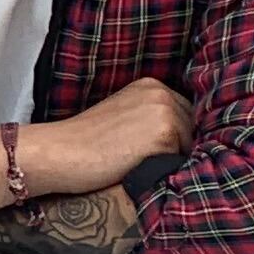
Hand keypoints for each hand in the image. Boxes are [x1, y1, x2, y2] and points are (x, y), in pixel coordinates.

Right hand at [30, 76, 194, 193]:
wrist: (60, 152)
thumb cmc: (85, 142)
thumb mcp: (122, 115)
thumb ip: (149, 116)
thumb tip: (183, 138)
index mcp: (150, 85)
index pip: (185, 113)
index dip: (175, 135)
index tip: (151, 149)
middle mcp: (161, 93)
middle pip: (192, 128)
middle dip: (177, 146)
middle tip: (144, 160)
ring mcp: (164, 112)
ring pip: (190, 145)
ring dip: (173, 158)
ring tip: (140, 164)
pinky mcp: (164, 135)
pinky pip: (181, 159)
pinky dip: (166, 168)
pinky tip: (141, 168)